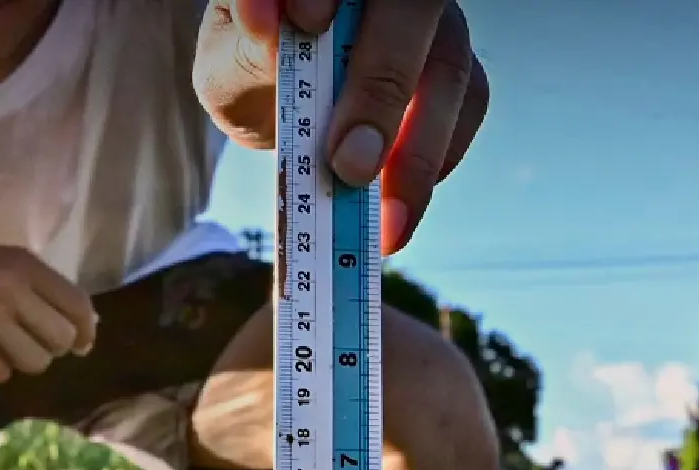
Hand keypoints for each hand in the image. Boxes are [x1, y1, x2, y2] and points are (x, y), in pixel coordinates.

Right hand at [0, 245, 96, 382]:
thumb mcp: (1, 264)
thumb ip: (41, 288)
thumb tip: (88, 325)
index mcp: (24, 266)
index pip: (78, 305)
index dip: (85, 331)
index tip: (81, 345)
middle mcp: (11, 289)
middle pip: (61, 340)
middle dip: (51, 349)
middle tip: (30, 344)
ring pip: (35, 362)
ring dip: (21, 361)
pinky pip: (1, 374)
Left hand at [197, 0, 487, 253]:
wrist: (277, 92)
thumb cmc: (252, 67)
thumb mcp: (229, 64)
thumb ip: (246, 47)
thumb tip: (265, 22)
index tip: (305, 24)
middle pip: (409, 11)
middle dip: (381, 88)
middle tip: (349, 166)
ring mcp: (428, 21)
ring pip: (449, 65)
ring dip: (419, 148)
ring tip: (387, 220)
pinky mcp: (455, 66)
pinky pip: (468, 105)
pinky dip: (437, 160)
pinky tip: (401, 206)